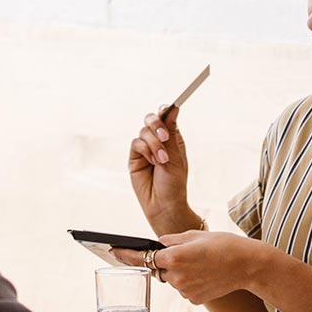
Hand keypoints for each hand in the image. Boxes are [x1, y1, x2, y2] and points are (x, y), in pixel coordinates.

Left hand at [114, 231, 262, 304]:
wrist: (247, 264)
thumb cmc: (223, 244)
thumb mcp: (195, 235)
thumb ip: (171, 240)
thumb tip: (158, 244)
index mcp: (174, 257)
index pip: (143, 257)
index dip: (126, 254)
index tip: (114, 251)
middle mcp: (176, 276)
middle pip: (159, 269)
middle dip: (166, 261)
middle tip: (186, 252)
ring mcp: (185, 290)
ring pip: (172, 279)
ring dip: (179, 270)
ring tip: (201, 262)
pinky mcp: (194, 299)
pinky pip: (184, 288)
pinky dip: (189, 280)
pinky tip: (205, 273)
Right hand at [128, 106, 194, 232]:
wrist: (164, 204)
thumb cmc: (174, 183)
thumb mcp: (176, 156)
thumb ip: (171, 133)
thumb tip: (174, 110)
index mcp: (172, 138)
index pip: (167, 117)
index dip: (167, 110)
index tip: (172, 107)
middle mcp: (158, 141)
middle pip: (152, 119)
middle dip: (157, 125)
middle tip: (164, 137)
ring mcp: (145, 148)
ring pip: (144, 131)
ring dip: (154, 144)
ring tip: (162, 160)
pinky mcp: (135, 157)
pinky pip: (136, 143)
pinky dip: (145, 150)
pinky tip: (152, 162)